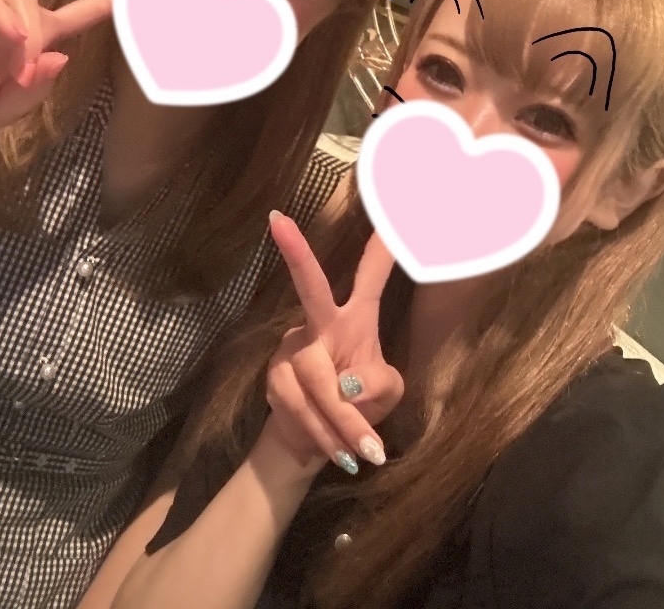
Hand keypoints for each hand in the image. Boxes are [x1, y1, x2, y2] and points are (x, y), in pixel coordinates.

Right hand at [266, 211, 403, 472]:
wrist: (315, 443)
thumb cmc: (360, 406)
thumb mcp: (388, 395)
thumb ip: (379, 386)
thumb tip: (348, 387)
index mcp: (357, 317)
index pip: (369, 276)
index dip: (379, 246)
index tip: (387, 211)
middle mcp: (321, 322)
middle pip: (310, 287)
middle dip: (296, 253)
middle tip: (278, 221)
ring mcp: (293, 346)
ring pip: (316, 377)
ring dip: (342, 421)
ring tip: (365, 453)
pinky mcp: (275, 376)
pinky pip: (300, 404)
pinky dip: (325, 434)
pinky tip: (339, 453)